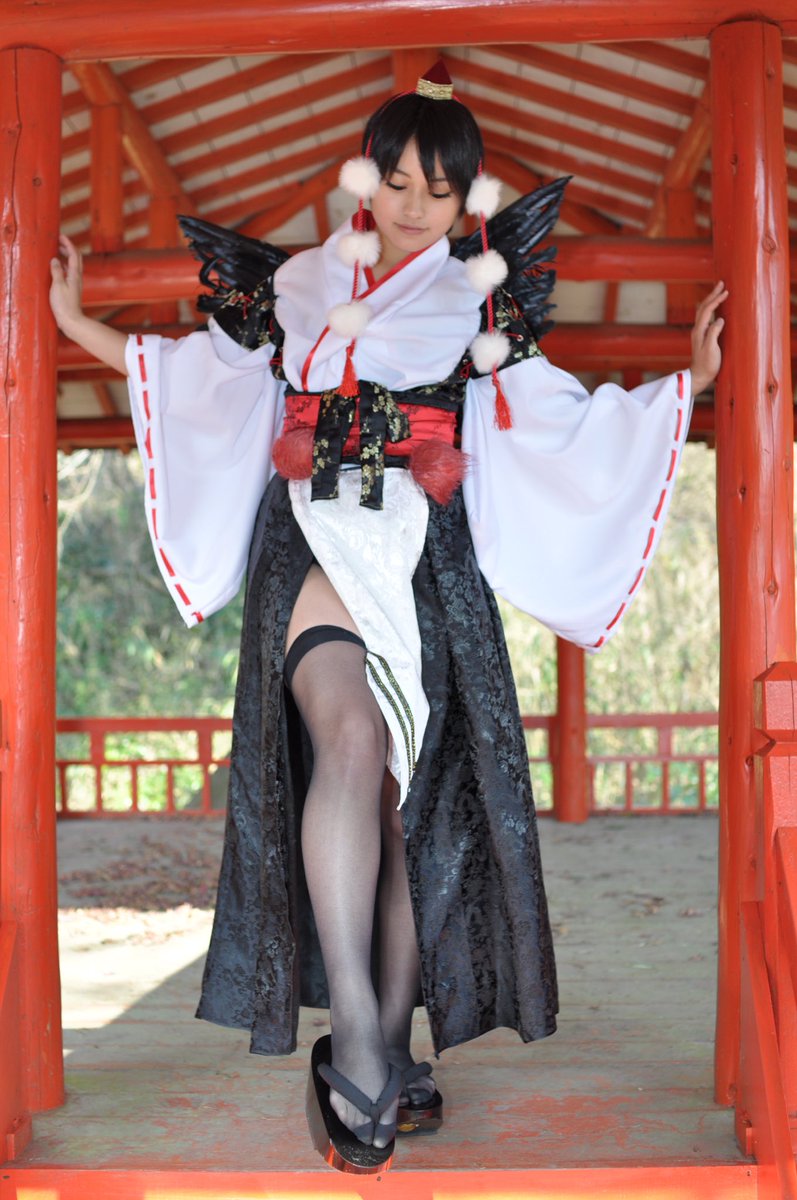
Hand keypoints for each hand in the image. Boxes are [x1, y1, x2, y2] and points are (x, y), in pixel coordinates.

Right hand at [50, 233, 83, 332]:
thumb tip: (55, 259)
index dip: (68, 243)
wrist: (71, 321)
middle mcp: (77, 277)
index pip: (73, 254)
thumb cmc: (64, 305)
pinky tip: (57, 267)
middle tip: (58, 242)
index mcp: (74, 274)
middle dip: (68, 248)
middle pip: (75, 258)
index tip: (61, 236)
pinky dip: (63, 266)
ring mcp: (75, 283)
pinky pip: (69, 272)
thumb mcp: (57, 285)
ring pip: (72, 265)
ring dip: (65, 256)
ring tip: (56, 251)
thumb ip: (56, 271)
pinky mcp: (72, 289)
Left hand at [689, 281, 727, 395]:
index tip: (726, 291)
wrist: (699, 376)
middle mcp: (697, 330)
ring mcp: (699, 333)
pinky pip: (706, 317)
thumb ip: (714, 333)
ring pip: (703, 311)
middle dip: (712, 294)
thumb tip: (720, 319)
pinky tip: (715, 308)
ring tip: (718, 290)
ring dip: (711, 299)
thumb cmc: (707, 365)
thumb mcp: (711, 350)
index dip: (716, 299)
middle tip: (721, 283)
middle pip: (703, 307)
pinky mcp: (703, 336)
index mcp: (699, 331)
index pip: (708, 310)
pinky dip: (711, 308)